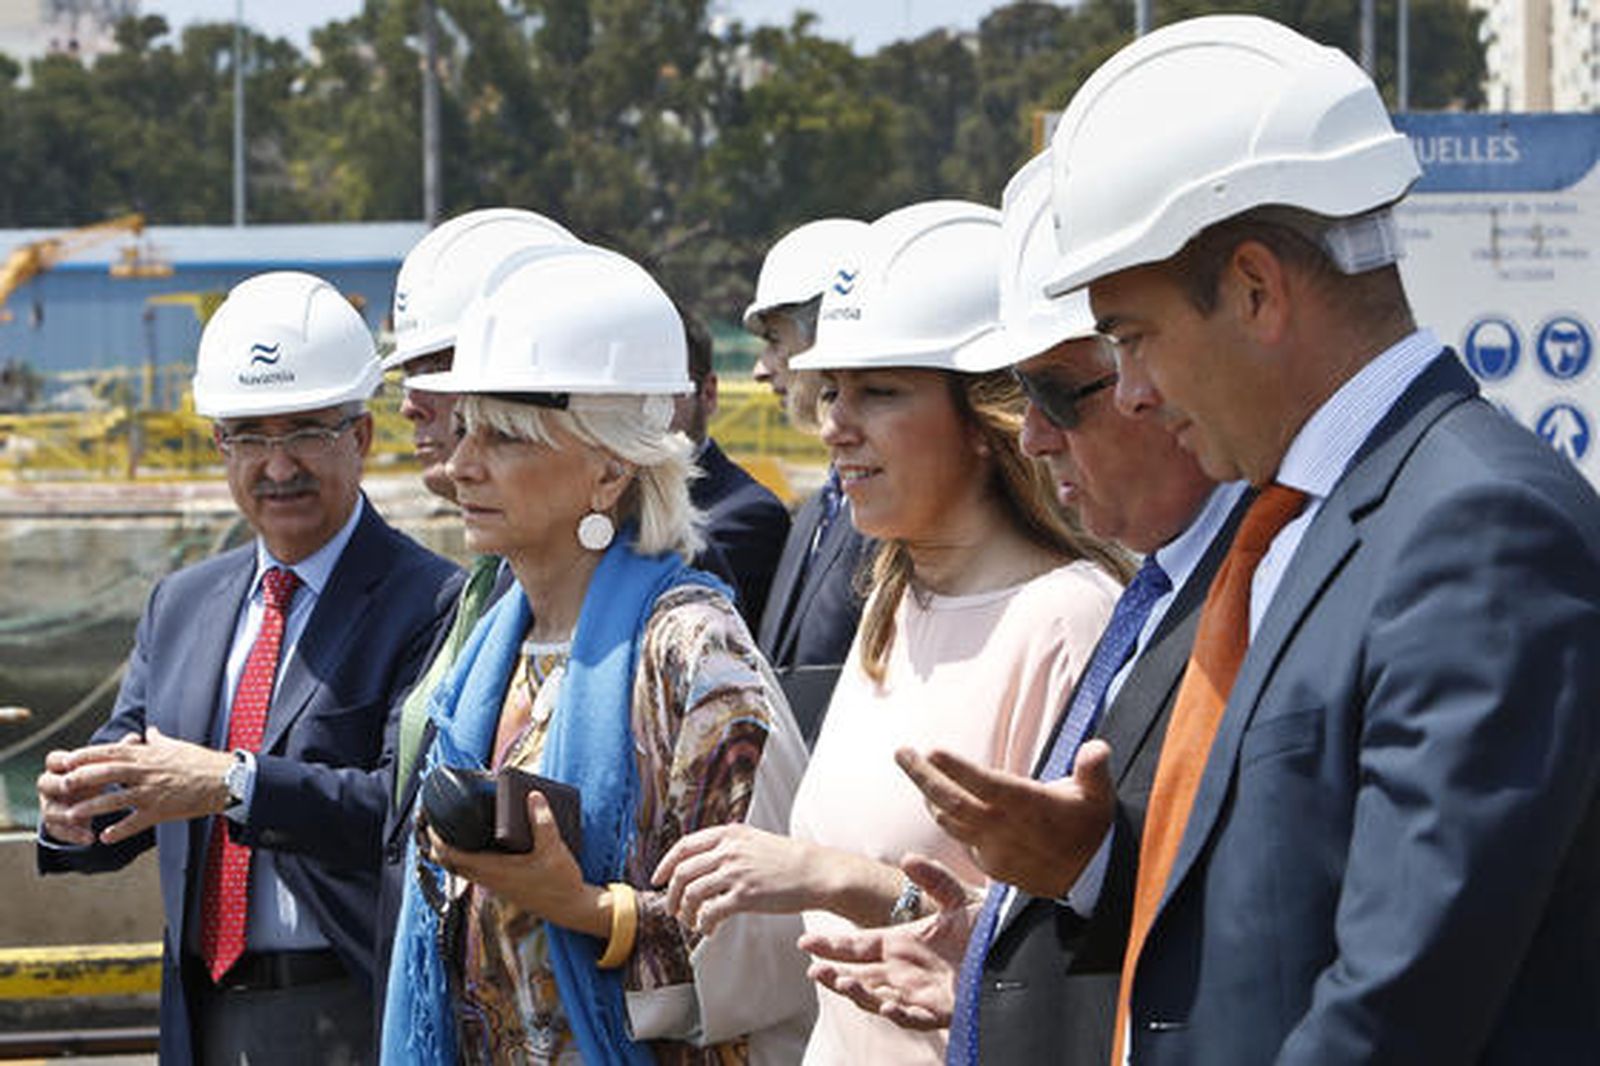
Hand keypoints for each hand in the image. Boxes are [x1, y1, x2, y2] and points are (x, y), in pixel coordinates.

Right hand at [37, 741, 128, 844]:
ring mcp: (51, 806)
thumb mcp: (105, 766)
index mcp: (61, 768)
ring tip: (77, 817)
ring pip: (49, 810)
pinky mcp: (56, 825)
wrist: (87, 802)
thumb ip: (116, 753)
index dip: (61, 760)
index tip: (71, 762)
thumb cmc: (96, 776)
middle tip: (69, 786)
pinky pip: (58, 831)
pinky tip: (90, 838)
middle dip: (57, 784)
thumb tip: (136, 736)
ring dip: (63, 814)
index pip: (54, 760)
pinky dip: (73, 835)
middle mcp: (52, 786)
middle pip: (44, 783)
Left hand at [43, 728, 230, 844]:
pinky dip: (119, 831)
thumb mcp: (177, 746)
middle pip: (107, 773)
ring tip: (72, 814)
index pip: (110, 752)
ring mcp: (152, 792)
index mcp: (148, 755)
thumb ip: (157, 740)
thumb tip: (148, 731)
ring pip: (115, 799)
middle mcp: (146, 772)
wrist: (225, 780)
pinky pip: (136, 823)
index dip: (86, 756)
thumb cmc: (201, 762)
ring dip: (92, 807)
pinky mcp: (161, 811)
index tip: (67, 760)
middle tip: (63, 785)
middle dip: (82, 779)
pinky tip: (104, 838)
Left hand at [422, 790, 608, 937]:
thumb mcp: (554, 848)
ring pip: (462, 868)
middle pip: (449, 862)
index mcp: (494, 869)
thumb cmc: (561, 882)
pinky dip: (468, 857)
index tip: (433, 821)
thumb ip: (542, 821)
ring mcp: (494, 884)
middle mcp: (489, 879)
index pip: (451, 856)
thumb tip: (533, 796)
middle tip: (440, 820)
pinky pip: (475, 871)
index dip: (437, 839)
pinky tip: (480, 844)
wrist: (570, 908)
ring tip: (455, 827)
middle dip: (439, 843)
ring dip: (453, 850)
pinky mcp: (502, 885)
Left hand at [653, 824, 820, 935]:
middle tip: (671, 909)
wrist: (816, 872)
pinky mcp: (745, 895)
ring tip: (691, 922)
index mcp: (729, 834)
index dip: (666, 864)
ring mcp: (736, 872)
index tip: (658, 880)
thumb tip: (704, 862)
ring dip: (685, 912)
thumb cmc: (788, 860)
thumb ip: (730, 846)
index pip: (684, 846)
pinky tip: (708, 930)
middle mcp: (728, 850)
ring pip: (691, 893)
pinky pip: (711, 912)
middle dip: (670, 894)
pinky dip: (703, 924)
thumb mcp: (755, 841)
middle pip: (682, 872)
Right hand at [800, 854, 975, 1030]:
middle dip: (834, 975)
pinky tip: (888, 1003)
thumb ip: (933, 878)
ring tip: (841, 982)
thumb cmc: (985, 925)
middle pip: (858, 976)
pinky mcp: (939, 1010)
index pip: (857, 947)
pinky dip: (899, 1011)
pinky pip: (914, 1016)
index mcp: (900, 944)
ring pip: (877, 998)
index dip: (831, 946)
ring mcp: (918, 992)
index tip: (805, 943)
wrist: (1014, 949)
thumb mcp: (957, 897)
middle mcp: (903, 970)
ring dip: (858, 992)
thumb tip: (907, 858)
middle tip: (814, 970)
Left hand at [896, 739, 1115, 897]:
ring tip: (917, 772)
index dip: (956, 769)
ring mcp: (994, 850)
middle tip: (900, 753)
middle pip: (952, 802)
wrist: (1092, 880)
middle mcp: (1004, 829)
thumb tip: (1097, 748)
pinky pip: (961, 841)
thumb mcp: (1099, 796)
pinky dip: (948, 821)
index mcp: (1027, 806)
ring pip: (950, 822)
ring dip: (929, 798)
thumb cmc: (1091, 828)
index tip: (931, 750)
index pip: (983, 784)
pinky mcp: (991, 866)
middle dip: (921, 775)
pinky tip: (940, 805)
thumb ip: (1093, 770)